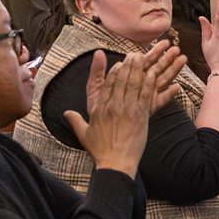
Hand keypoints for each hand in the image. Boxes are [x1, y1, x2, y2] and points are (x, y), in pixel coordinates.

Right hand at [62, 46, 173, 176]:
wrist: (116, 163)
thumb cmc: (100, 151)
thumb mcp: (84, 134)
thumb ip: (75, 121)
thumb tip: (66, 113)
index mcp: (99, 108)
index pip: (105, 84)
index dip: (112, 71)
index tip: (118, 63)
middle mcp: (112, 106)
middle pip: (121, 80)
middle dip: (127, 65)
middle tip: (133, 55)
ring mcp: (127, 110)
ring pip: (133, 84)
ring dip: (138, 69)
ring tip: (142, 58)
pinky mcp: (140, 115)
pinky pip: (145, 94)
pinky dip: (149, 83)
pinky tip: (152, 74)